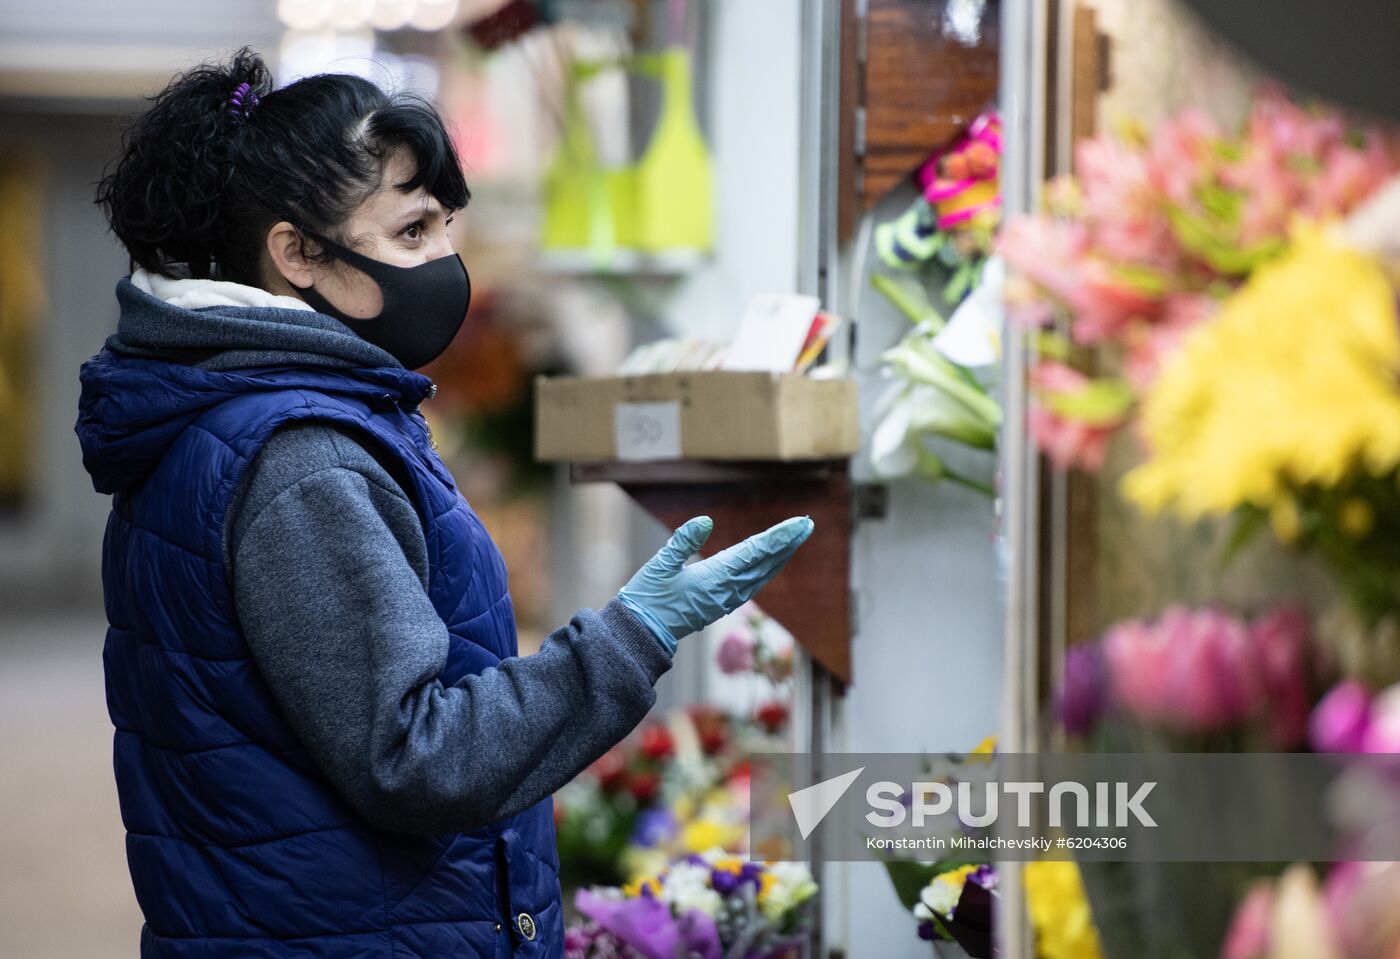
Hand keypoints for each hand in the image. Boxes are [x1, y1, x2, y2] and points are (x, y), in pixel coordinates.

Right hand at [616, 515, 814, 653]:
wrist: (642, 633)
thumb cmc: (647, 597)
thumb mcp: (660, 564)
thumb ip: (682, 541)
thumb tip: (706, 521)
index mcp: (714, 578)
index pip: (754, 552)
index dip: (778, 537)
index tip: (799, 525)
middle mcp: (725, 590)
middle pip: (764, 563)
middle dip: (787, 544)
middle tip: (807, 525)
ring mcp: (724, 600)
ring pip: (761, 576)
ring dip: (779, 557)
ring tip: (794, 540)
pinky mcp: (719, 605)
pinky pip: (751, 586)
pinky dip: (765, 571)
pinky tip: (770, 565)